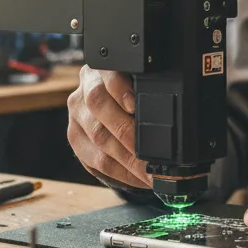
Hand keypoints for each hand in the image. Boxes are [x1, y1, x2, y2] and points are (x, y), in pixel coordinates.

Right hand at [67, 66, 151, 189]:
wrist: (112, 100)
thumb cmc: (133, 91)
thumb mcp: (139, 81)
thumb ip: (148, 87)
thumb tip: (172, 106)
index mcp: (102, 69)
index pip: (107, 75)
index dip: (120, 90)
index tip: (135, 106)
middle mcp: (85, 89)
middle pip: (100, 108)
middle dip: (128, 135)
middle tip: (153, 154)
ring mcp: (76, 114)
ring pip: (97, 139)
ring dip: (127, 161)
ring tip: (151, 173)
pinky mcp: (74, 138)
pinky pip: (93, 161)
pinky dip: (120, 173)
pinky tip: (138, 178)